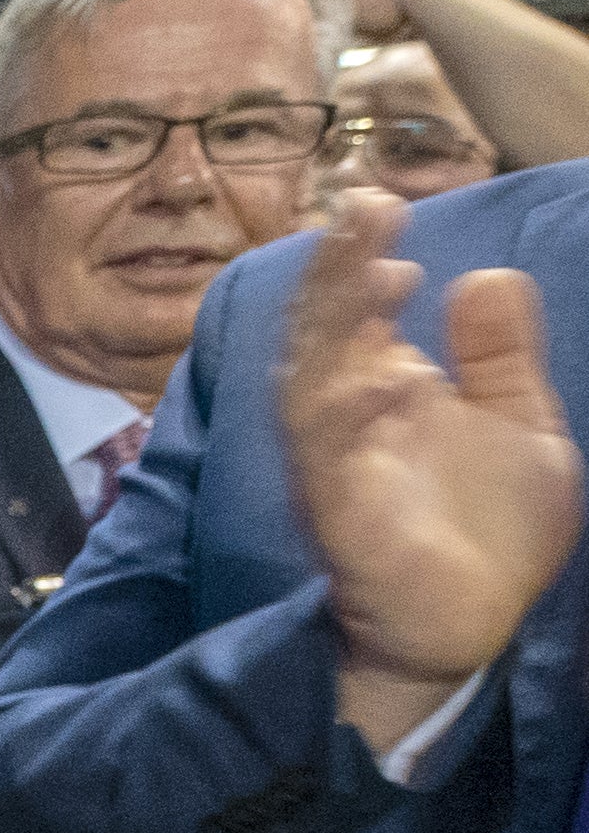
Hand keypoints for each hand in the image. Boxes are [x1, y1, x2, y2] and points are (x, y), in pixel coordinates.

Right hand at [279, 193, 578, 750]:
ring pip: (313, 385)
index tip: (390, 212)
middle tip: (363, 207)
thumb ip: (499, 355)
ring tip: (373, 270)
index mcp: (384, 388)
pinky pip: (334, 462)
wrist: (469, 625)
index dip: (362, 259)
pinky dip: (353, 419)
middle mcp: (349, 419)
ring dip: (334, 330)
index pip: (356, 311)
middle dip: (338, 271)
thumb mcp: (520, 422)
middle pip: (323, 331)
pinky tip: (390, 378)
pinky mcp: (345, 517)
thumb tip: (483, 274)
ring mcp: (340, 466)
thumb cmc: (488, 527)